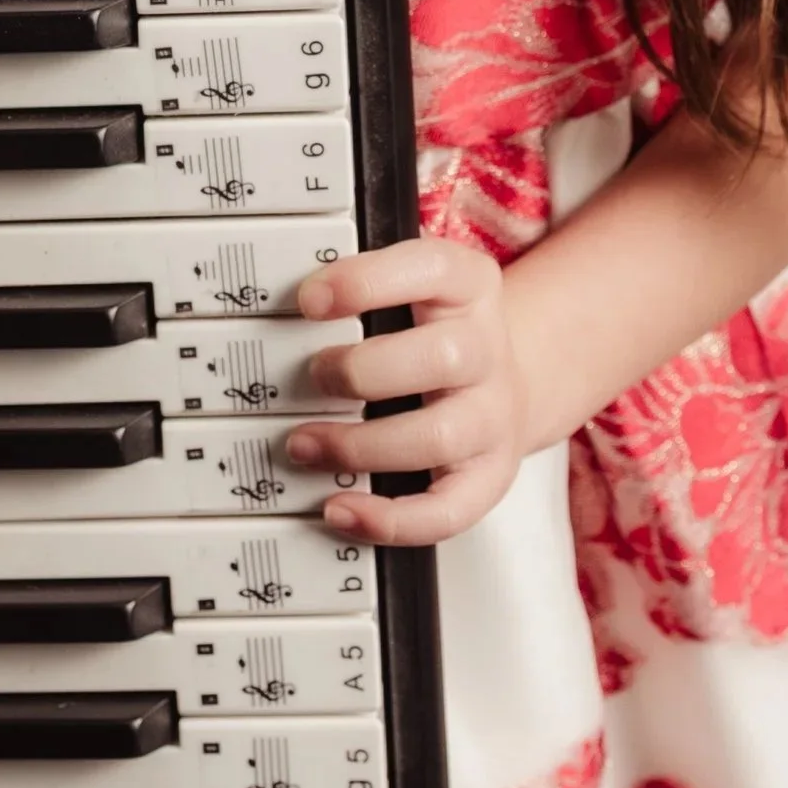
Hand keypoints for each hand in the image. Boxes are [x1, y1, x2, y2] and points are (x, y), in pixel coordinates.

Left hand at [282, 237, 527, 545]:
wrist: (502, 381)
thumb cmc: (436, 334)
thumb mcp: (413, 290)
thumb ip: (362, 290)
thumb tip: (286, 306)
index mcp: (468, 288)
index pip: (431, 269)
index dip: (367, 283)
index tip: (309, 300)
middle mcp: (486, 351)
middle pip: (441, 359)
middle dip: (361, 372)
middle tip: (313, 376)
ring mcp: (492, 417)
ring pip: (438, 437)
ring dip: (359, 446)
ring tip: (304, 443)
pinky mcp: (487, 477)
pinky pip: (447, 510)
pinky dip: (389, 518)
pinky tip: (342, 506)